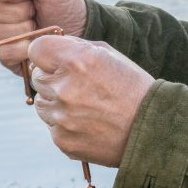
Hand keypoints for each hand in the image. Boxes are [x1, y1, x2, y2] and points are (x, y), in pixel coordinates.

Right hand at [0, 0, 86, 75]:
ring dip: (23, 31)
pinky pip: (4, 52)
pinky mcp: (6, 55)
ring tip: (38, 28)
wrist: (80, 33)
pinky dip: (24, 49)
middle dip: (20, 11)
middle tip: (37, 12)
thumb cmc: (65, 4)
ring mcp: (0, 33)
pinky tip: (36, 44)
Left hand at [28, 36, 153, 167]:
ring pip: (41, 104)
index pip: (36, 49)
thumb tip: (49, 49)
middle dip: (52, 78)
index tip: (55, 60)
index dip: (45, 54)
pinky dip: (65, 124)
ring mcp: (61, 117)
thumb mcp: (109, 55)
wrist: (152, 130)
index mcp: (77, 61)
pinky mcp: (62, 140)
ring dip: (56, 102)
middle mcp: (64, 89)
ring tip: (85, 106)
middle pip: (37, 77)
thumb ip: (75, 47)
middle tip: (78, 86)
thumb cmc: (132, 88)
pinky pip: (52, 126)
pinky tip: (88, 123)